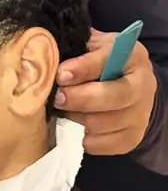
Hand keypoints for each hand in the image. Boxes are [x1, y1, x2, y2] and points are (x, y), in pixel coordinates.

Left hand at [54, 28, 156, 154]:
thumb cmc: (106, 62)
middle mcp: (143, 85)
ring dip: (79, 118)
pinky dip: (87, 138)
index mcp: (132, 56)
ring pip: (103, 123)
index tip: (60, 75)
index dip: (82, 68)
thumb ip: (78, 48)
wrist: (133, 88)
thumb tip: (48, 55)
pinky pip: (103, 144)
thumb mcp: (96, 46)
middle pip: (112, 97)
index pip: (108, 61)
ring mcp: (141, 114)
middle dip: (80, 99)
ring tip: (67, 109)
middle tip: (58, 98)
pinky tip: (81, 125)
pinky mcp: (134, 137)